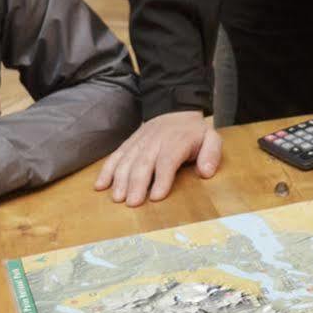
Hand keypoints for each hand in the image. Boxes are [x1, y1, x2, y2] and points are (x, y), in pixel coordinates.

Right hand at [94, 110, 220, 206]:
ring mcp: (139, 142)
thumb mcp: (212, 138)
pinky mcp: (129, 143)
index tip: (157, 196)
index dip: (162, 178)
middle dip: (137, 183)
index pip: (168, 160)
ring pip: (127, 160)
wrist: (175, 109)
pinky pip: (115, 156)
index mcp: (176, 141)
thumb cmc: (194, 132)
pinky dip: (106, 170)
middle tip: (133, 203)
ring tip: (117, 198)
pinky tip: (100, 185)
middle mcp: (155, 141)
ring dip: (120, 179)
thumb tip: (206, 172)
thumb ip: (212, 154)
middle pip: (143, 162)